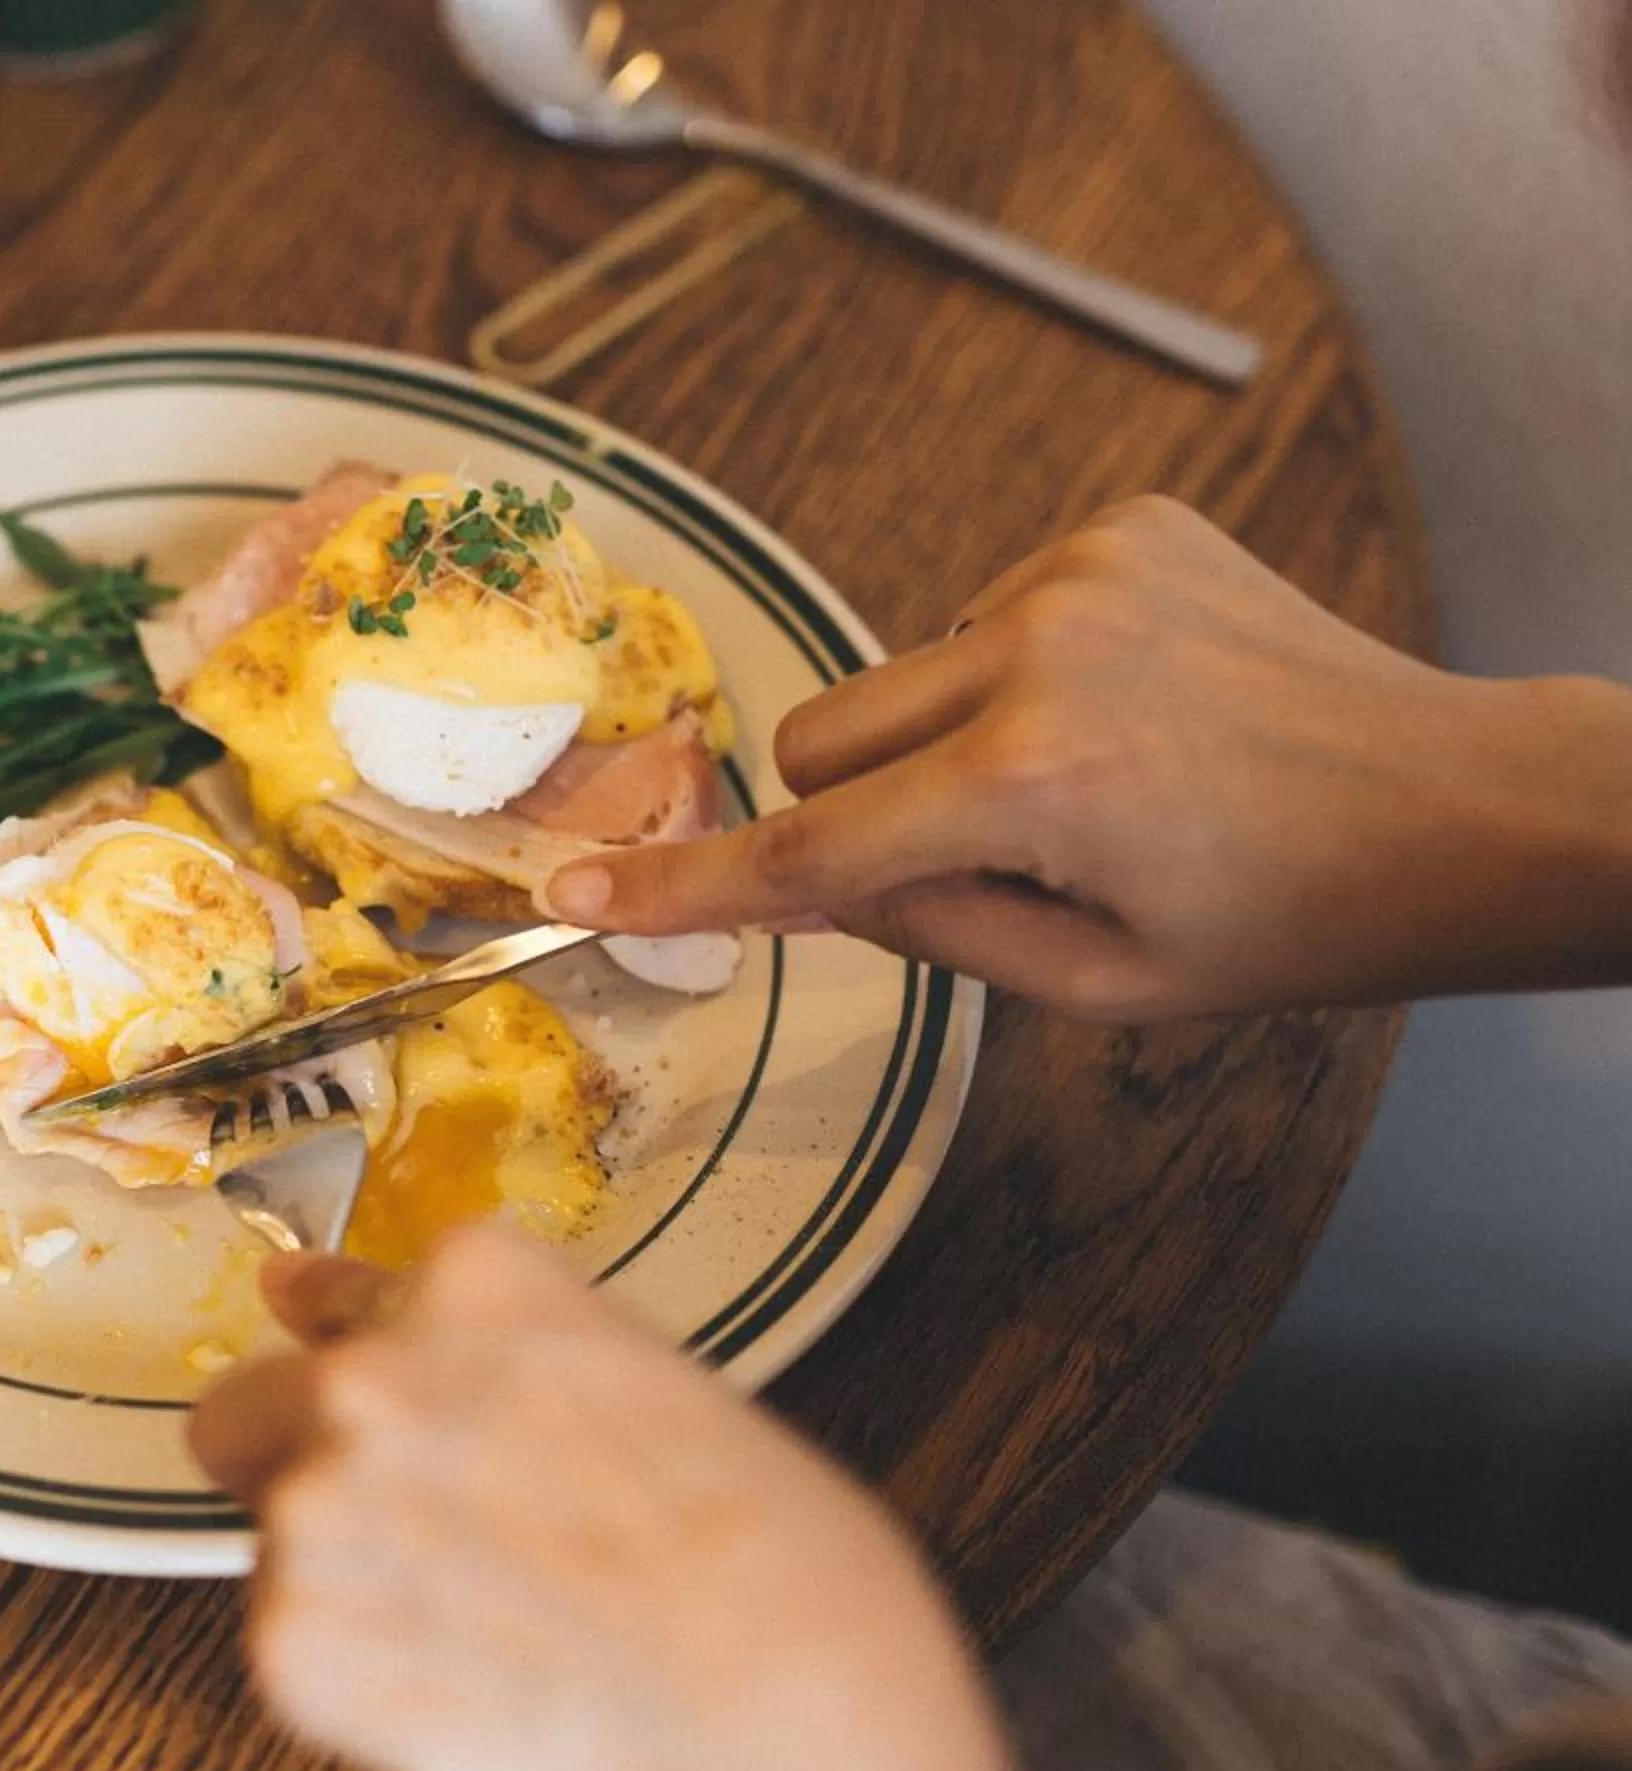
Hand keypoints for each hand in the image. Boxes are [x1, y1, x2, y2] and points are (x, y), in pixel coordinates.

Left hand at [191, 1228, 1032, 1770]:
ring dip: (346, 1586)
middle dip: (315, 1472)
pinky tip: (470, 1705)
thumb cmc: (781, 1585)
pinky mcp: (291, 1640)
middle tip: (431, 1552)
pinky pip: (291, 1654)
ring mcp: (320, 1505)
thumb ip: (517, 1362)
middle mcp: (375, 1374)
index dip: (357, 1362)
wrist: (785, 1750)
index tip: (345, 1379)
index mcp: (483, 1287)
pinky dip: (357, 1690)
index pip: (348, 1298)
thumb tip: (387, 1332)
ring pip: (272, 1539)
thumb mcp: (673, 1403)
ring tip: (487, 1646)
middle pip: (256, 1409)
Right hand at [541, 497, 1631, 1020]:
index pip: (810, 851)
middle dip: (848, 805)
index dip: (686, 885)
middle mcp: (1035, 655)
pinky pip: (980, 613)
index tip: (574, 890)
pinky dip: (1014, 672)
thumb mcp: (1096, 984)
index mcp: (1032, 787)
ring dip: (943, 737)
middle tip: (967, 855)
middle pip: (817, 734)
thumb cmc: (1286, 923)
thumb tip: (816, 880)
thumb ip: (929, 933)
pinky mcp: (1117, 527)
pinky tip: (1125, 708)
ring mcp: (1077, 572)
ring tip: (1088, 778)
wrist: (1455, 805)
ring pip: (897, 673)